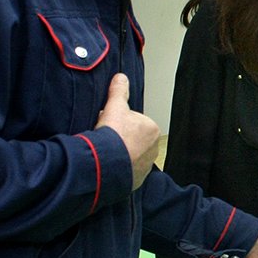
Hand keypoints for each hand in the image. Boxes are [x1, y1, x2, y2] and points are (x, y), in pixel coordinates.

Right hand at [95, 74, 159, 188]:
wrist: (105, 163)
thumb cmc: (112, 134)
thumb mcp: (114, 107)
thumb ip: (119, 91)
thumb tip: (121, 77)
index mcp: (152, 129)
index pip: (133, 122)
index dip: (118, 123)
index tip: (109, 126)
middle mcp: (153, 149)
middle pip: (132, 139)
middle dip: (120, 139)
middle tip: (106, 140)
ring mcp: (145, 166)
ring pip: (130, 155)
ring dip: (120, 154)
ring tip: (105, 153)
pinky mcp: (137, 180)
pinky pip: (127, 171)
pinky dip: (119, 168)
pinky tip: (108, 164)